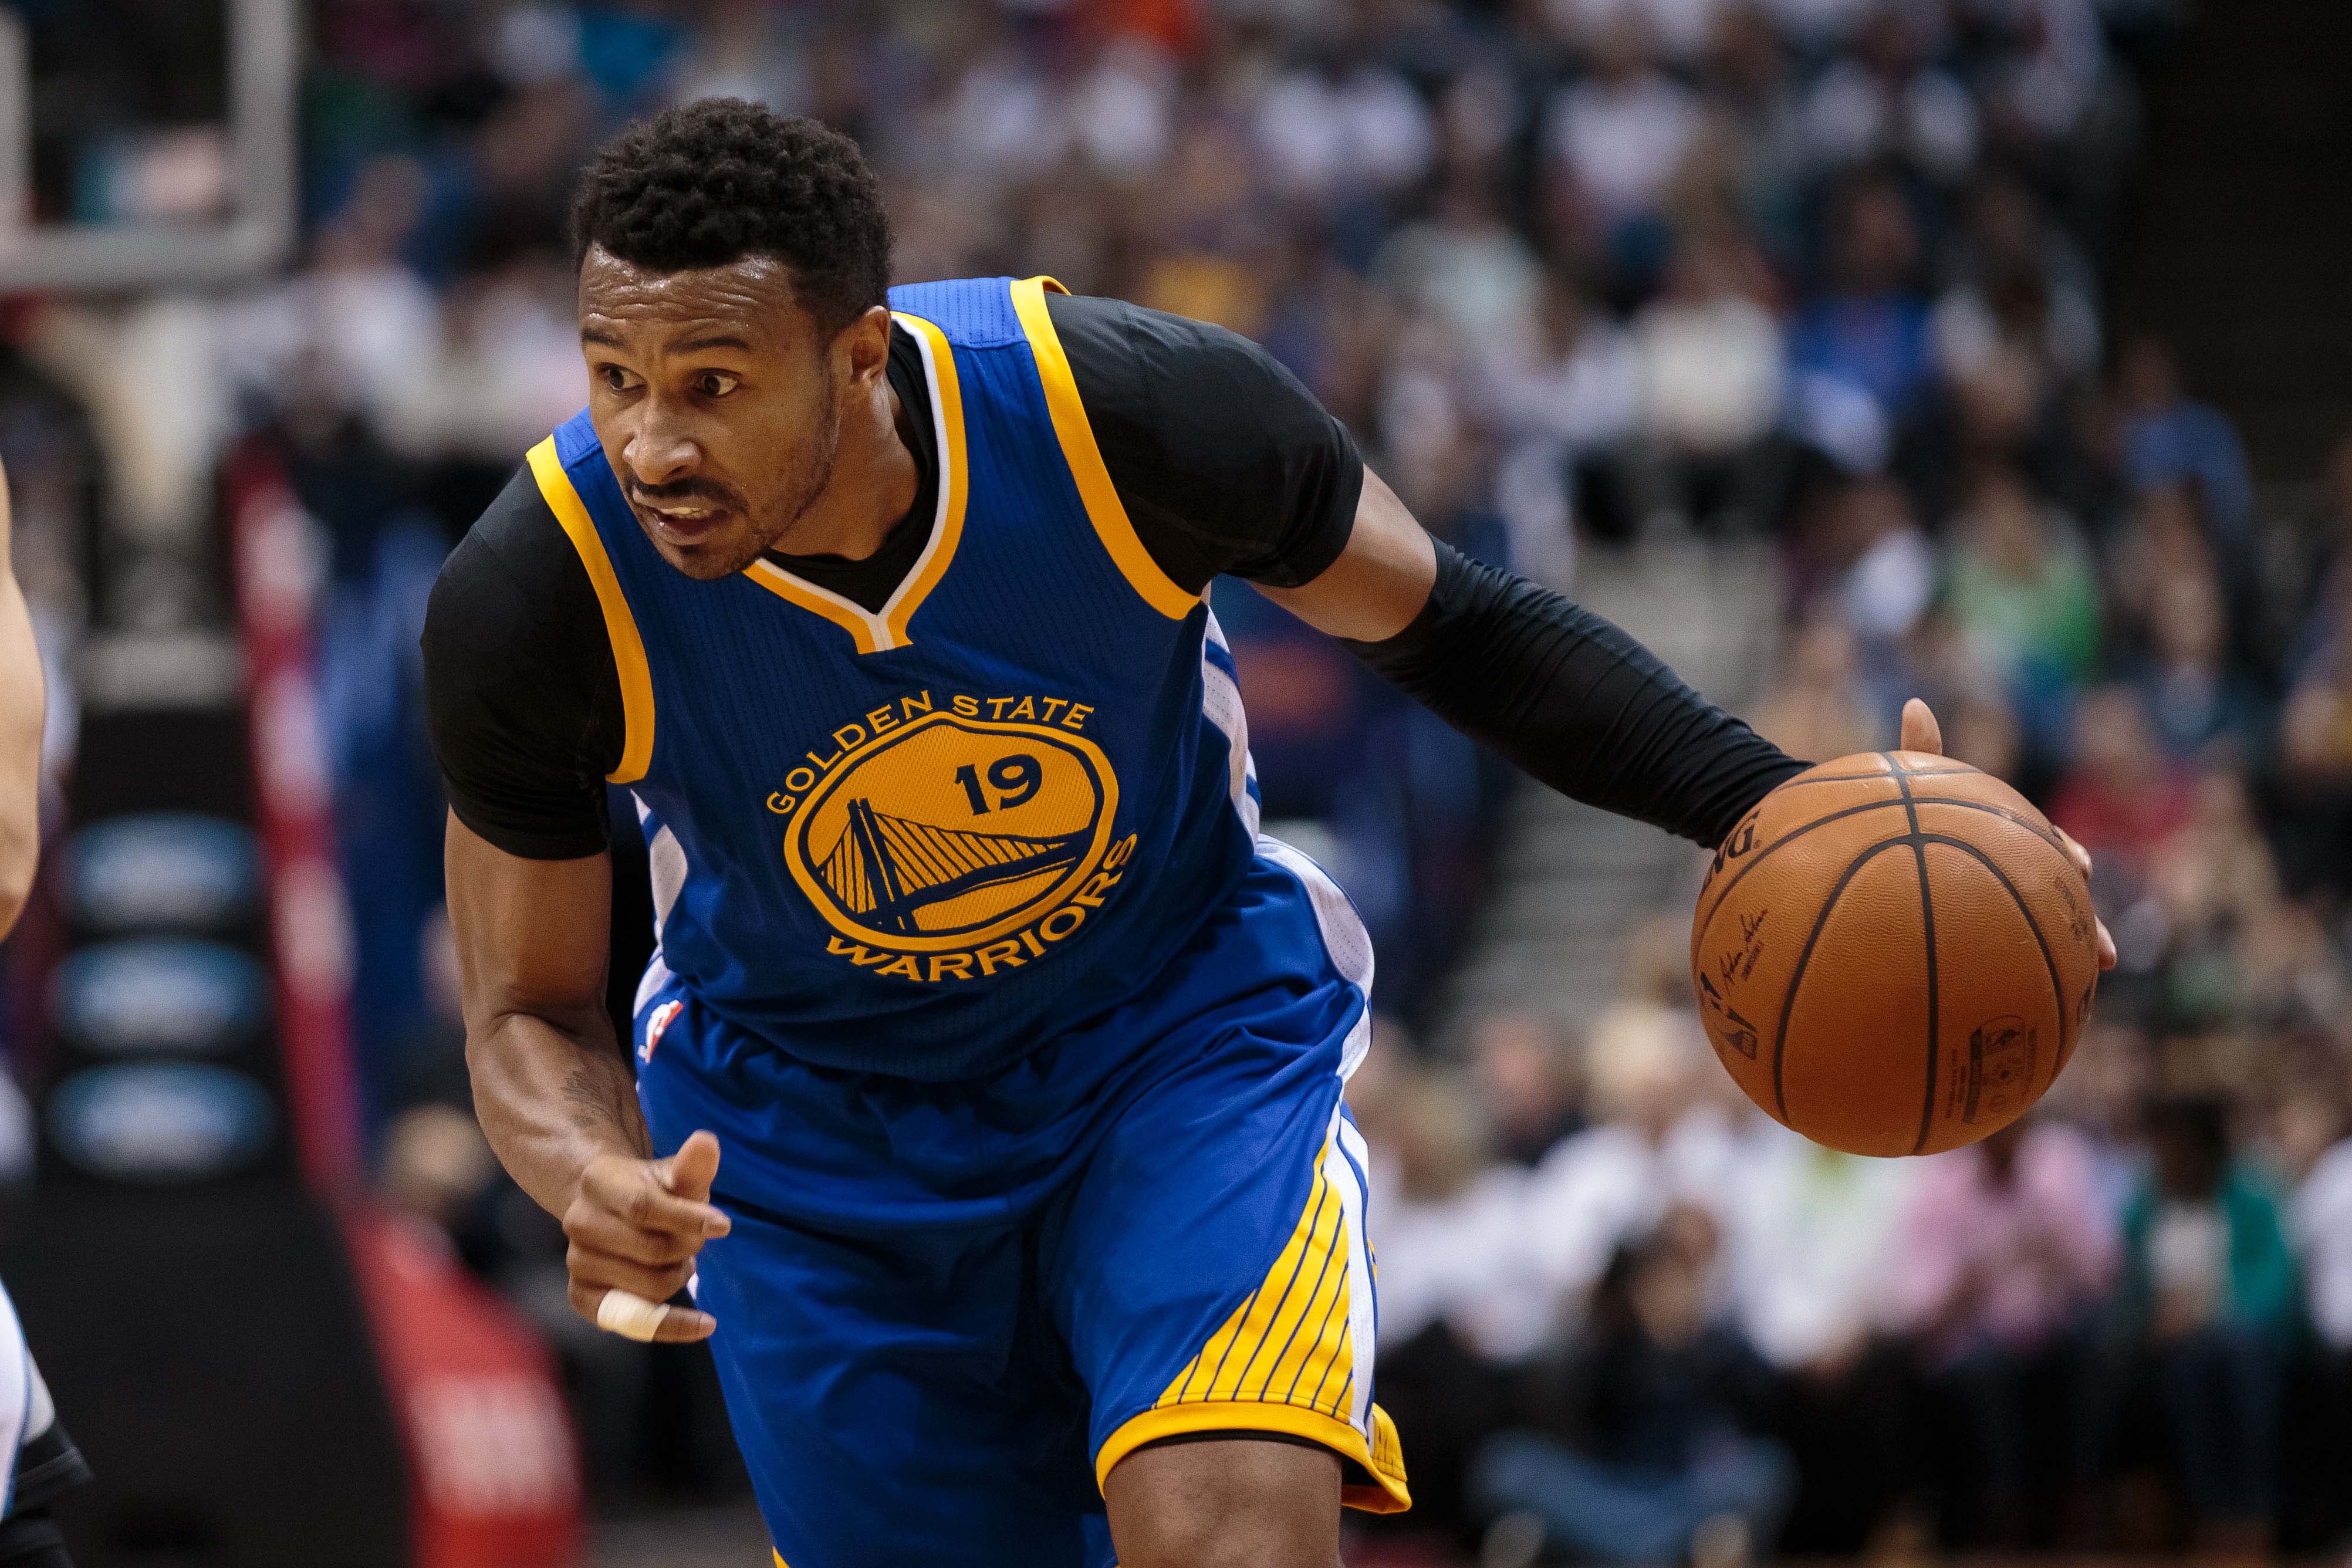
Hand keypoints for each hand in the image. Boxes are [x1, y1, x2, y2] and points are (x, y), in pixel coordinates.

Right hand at [563, 1129, 729, 1341]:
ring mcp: (576, 1261)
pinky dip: (672, 1326)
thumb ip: (692, 1166)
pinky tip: (704, 1324)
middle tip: (694, 1240)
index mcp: (599, 1181)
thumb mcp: (673, 1174)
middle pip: (652, 1249)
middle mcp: (578, 1221)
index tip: (723, 1225)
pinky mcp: (581, 1296)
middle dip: (688, 1247)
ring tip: (677, 1258)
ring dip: (679, 1275)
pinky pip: (630, 1321)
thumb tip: (707, 1142)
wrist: (612, 1209)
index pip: (644, 1206)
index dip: (686, 1218)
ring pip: (649, 1286)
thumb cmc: (653, 1190)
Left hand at [1900, 699, 2115, 969]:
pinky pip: (2008, 958)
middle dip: (2086, 922)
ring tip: (2093, 977)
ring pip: (2046, 934)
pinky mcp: (1987, 937)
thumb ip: (1921, 752)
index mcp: (2010, 837)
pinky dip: (2023, 977)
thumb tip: (1914, 703)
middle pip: (2060, 898)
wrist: (1886, 855)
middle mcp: (2017, 873)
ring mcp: (2004, 907)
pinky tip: (2033, 1006)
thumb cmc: (1905, 816)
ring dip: (2073, 955)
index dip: (2064, 853)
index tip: (2078, 864)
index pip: (2047, 842)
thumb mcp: (1913, 785)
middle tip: (2105, 948)